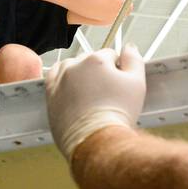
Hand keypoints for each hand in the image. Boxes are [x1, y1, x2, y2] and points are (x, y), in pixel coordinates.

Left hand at [44, 44, 145, 160]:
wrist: (96, 140)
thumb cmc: (116, 114)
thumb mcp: (136, 83)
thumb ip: (134, 59)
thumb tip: (129, 47)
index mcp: (96, 60)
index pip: (110, 54)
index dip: (118, 69)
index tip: (120, 83)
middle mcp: (74, 66)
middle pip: (90, 60)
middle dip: (99, 71)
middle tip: (107, 92)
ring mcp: (60, 80)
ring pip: (71, 67)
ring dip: (80, 74)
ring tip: (91, 93)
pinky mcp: (50, 96)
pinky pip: (54, 79)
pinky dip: (63, 81)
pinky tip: (72, 91)